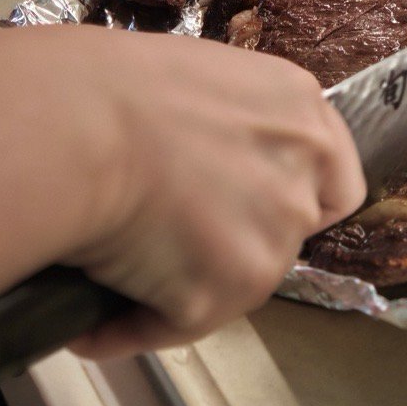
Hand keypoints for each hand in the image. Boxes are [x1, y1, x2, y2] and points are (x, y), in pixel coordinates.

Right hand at [0, 27, 364, 375]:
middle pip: (287, 232)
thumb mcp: (194, 76)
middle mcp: (300, 177)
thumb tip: (200, 161)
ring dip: (185, 285)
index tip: (256, 204)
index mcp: (298, 110)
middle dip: (236, 239)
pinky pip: (175, 324)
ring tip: (116, 274)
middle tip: (172, 235)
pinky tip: (90, 325)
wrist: (71, 128)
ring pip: (234, 283)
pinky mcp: (222, 293)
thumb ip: (227, 123)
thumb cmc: (104, 85)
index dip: (296, 196)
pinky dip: (133, 328)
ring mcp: (269, 241)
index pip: (335, 178)